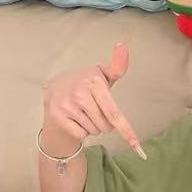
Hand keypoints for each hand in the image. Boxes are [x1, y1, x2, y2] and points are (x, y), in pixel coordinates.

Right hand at [43, 43, 145, 158]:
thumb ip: (116, 66)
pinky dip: (82, 131)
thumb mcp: (102, 75)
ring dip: (93, 127)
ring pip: (95, 131)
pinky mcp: (58, 116)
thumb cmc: (86, 85)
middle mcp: (80, 92)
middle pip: (107, 126)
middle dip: (105, 123)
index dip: (127, 130)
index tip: (136, 145)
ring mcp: (67, 105)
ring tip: (83, 113)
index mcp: (94, 82)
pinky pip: (82, 135)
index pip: (114, 113)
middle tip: (94, 110)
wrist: (54, 91)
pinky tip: (75, 119)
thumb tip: (123, 45)